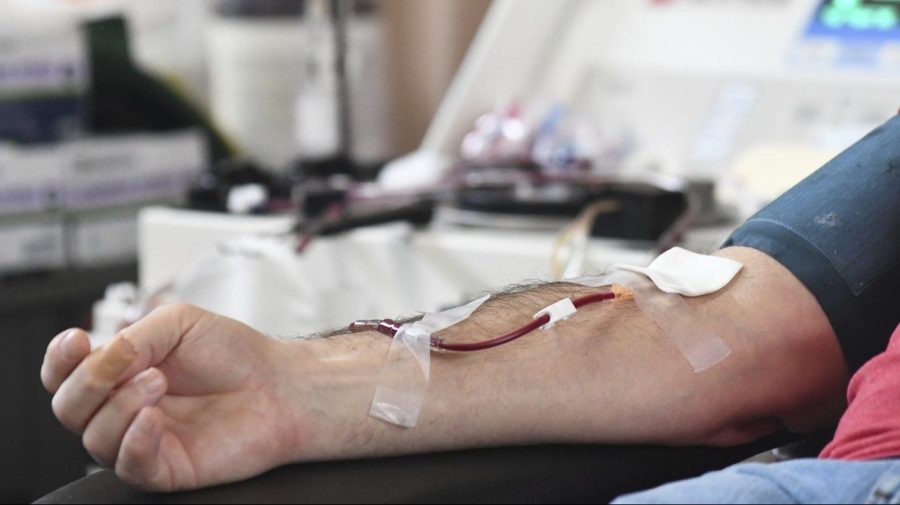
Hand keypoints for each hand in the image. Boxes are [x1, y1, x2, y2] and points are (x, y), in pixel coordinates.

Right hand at [41, 304, 305, 491]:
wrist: (279, 384)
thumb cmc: (235, 354)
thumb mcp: (178, 323)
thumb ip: (133, 336)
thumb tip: (102, 356)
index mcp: (122, 373)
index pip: (65, 375)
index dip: (59, 360)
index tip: (77, 340)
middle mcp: (126, 409)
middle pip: (69, 408)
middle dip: (89, 381)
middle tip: (131, 362)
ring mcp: (144, 440)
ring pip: (94, 437)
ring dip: (120, 405)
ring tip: (159, 381)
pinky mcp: (166, 468)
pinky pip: (130, 465)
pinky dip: (134, 440)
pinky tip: (154, 418)